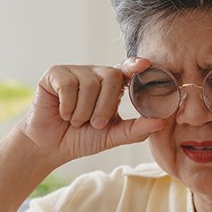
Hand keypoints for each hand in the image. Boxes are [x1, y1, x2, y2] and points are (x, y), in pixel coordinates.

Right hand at [18, 58, 164, 164]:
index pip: (126, 69)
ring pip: (90, 84)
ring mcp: (75, 72)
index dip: (135, 65)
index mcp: (111, 86)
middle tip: (94, 124)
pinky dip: (67, 106)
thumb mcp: (111, 136)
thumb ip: (136, 130)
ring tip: (75, 121)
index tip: (145, 65)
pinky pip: (68, 85)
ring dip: (83, 111)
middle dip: (104, 107)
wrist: (51, 146)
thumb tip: (160, 123)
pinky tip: (63, 113)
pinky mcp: (55, 74)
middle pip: (111, 76)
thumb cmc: (82, 138)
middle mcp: (95, 74)